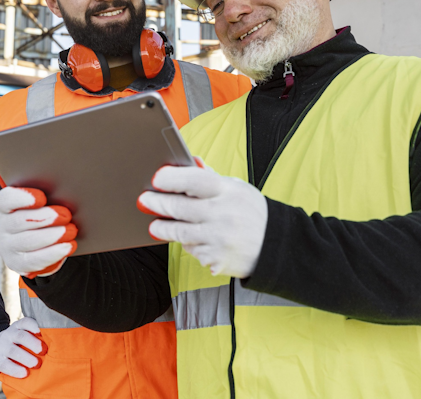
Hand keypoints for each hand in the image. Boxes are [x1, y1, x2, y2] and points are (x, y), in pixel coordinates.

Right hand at [0, 185, 77, 277]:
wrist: (31, 241)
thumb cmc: (38, 214)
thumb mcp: (37, 202)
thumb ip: (43, 193)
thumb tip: (60, 187)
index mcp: (3, 206)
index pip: (6, 199)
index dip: (23, 198)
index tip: (42, 198)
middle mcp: (1, 226)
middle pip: (20, 221)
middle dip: (46, 218)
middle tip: (66, 215)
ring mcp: (6, 246)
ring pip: (28, 241)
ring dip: (52, 236)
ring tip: (71, 231)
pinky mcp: (16, 263)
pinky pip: (34, 261)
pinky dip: (53, 253)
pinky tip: (68, 246)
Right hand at [0, 317, 44, 377]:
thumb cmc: (15, 344)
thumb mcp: (21, 335)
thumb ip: (34, 337)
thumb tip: (57, 344)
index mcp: (17, 327)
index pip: (25, 322)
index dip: (34, 325)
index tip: (42, 331)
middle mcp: (9, 335)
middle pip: (21, 336)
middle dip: (33, 343)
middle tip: (43, 351)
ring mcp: (1, 347)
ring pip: (13, 351)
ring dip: (26, 358)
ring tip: (36, 364)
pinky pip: (5, 365)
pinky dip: (15, 370)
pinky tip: (24, 373)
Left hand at [137, 161, 267, 277]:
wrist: (275, 247)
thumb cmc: (251, 213)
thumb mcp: (237, 189)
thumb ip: (211, 178)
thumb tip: (191, 161)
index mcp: (228, 192)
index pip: (195, 180)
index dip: (173, 178)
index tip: (157, 178)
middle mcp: (223, 215)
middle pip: (181, 208)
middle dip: (158, 203)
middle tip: (144, 200)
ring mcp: (219, 239)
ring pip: (180, 233)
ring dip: (163, 228)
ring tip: (155, 225)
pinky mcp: (215, 260)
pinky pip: (192, 250)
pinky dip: (188, 244)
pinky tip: (193, 239)